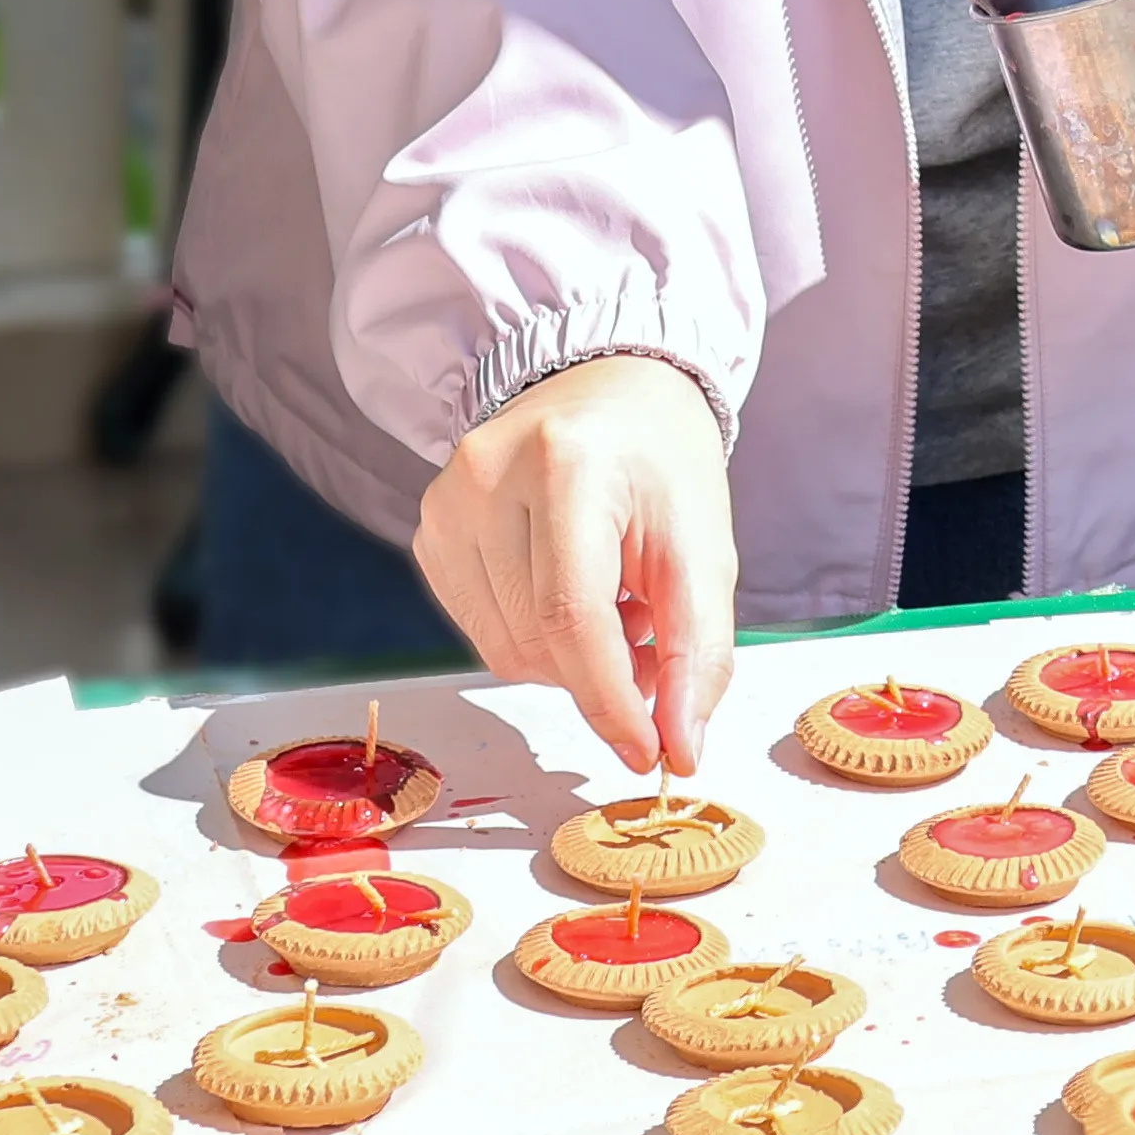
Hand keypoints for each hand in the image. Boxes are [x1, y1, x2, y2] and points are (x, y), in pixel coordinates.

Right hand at [412, 352, 736, 773]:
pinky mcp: (430, 530)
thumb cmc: (662, 460)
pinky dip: (536, 636)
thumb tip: (680, 748)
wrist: (608, 383)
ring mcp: (446, 503)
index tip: (649, 751)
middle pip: (538, 642)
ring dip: (570, 657)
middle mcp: (487, 477)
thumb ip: (698, 650)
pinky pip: (482, 629)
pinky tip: (572, 590)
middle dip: (604, 673)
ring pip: (504, 650)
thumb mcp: (704, 545)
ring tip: (619, 602)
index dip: (610, 700)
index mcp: (566, 465)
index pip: (572, 617)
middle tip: (653, 639)